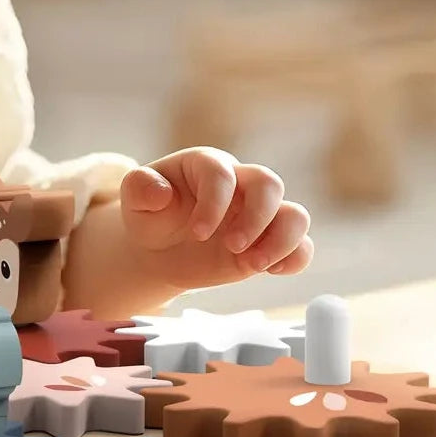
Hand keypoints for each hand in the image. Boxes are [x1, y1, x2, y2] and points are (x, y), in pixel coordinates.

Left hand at [118, 148, 312, 291]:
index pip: (222, 173)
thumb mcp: (134, 200)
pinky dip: (295, 258)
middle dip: (255, 218)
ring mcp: (258, 214)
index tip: (196, 234)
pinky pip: (301, 245)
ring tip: (251, 264)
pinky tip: (272, 271)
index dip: (214, 203)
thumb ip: (140, 188)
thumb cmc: (151, 216)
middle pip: (269, 184)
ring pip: (295, 214)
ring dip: (280, 241)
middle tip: (231, 247)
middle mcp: (240, 184)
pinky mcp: (268, 242)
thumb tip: (160, 192)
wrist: (161, 248)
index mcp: (207, 165)